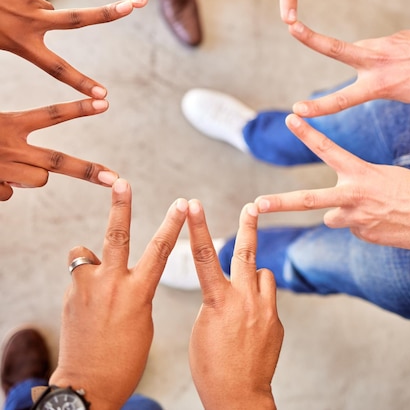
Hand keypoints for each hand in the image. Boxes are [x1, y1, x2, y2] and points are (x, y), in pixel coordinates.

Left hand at [0, 0, 132, 96]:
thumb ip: (21, 36)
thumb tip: (49, 12)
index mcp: (20, 42)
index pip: (57, 68)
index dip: (81, 83)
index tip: (102, 96)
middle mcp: (30, 20)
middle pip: (77, 18)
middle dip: (107, 13)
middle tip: (131, 7)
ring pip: (44, 8)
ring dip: (32, 11)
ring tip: (5, 9)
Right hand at [0, 98, 117, 200]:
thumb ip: (12, 131)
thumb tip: (34, 162)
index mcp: (10, 123)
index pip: (51, 115)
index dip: (79, 109)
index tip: (105, 103)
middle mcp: (9, 147)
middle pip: (57, 161)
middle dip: (87, 170)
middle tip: (113, 178)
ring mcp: (2, 169)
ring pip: (38, 179)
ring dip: (29, 176)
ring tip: (6, 166)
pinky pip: (9, 192)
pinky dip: (4, 186)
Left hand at [51, 179, 188, 409]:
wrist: (89, 385)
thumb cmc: (125, 358)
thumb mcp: (142, 321)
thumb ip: (135, 290)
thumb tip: (122, 272)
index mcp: (138, 293)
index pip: (160, 249)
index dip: (173, 224)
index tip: (182, 204)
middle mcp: (112, 284)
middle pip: (117, 234)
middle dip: (121, 205)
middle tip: (121, 182)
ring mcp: (87, 287)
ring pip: (86, 252)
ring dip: (93, 257)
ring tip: (96, 278)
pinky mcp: (70, 294)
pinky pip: (79, 273)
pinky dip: (84, 279)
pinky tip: (86, 302)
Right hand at [188, 199, 281, 409]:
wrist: (238, 397)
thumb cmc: (210, 365)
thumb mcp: (202, 326)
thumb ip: (215, 300)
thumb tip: (227, 287)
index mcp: (217, 300)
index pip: (203, 254)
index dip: (198, 226)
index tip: (193, 204)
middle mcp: (244, 299)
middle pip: (245, 252)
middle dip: (247, 226)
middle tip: (252, 206)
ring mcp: (264, 309)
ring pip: (263, 274)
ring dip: (253, 276)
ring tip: (243, 295)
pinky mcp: (277, 321)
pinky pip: (268, 298)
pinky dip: (260, 301)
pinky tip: (250, 325)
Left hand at [256, 114, 409, 248]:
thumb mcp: (383, 176)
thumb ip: (353, 188)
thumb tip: (333, 214)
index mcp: (361, 173)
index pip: (328, 149)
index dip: (307, 134)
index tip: (290, 119)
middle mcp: (353, 196)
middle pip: (308, 200)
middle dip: (279, 203)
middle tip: (255, 205)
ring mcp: (356, 220)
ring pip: (333, 216)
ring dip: (345, 213)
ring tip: (374, 208)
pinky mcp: (362, 235)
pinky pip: (353, 227)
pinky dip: (362, 223)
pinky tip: (383, 220)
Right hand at [289, 21, 409, 116]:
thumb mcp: (405, 93)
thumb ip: (381, 79)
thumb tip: (368, 58)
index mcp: (379, 85)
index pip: (342, 100)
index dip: (318, 107)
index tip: (297, 109)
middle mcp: (377, 62)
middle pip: (336, 48)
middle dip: (311, 37)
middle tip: (292, 25)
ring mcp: (386, 44)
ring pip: (367, 52)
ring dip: (376, 61)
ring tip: (403, 69)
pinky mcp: (396, 35)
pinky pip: (385, 48)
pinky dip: (392, 56)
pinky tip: (409, 59)